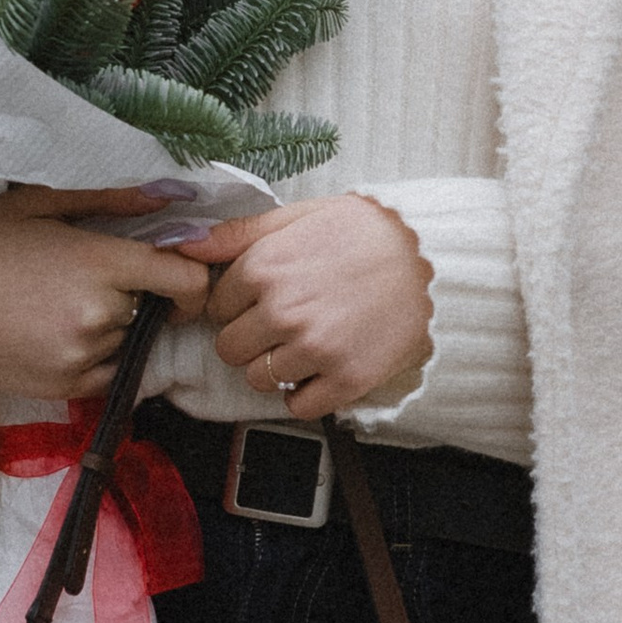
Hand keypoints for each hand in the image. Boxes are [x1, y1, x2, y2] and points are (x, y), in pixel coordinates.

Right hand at [0, 188, 211, 450]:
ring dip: (115, 327)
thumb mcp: (39, 203)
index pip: (188, 281)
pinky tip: (57, 332)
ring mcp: (82, 358)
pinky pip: (112, 374)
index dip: (192, 276)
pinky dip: (99, 356)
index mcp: (98, 263)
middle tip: (91, 279)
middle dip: (139, 296)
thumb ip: (112, 199)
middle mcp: (98, 316)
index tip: (173, 272)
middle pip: (157, 310)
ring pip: (132, 343)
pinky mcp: (65, 389)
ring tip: (61, 305)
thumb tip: (174, 193)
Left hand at [179, 193, 432, 421]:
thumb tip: (187, 245)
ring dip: (274, 368)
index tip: (261, 301)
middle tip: (280, 327)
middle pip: (229, 349)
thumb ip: (240, 233)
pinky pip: (298, 406)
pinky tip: (320, 371)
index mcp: (265, 267)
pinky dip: (304, 394)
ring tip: (303, 346)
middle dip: (248, 340)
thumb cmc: (366, 232)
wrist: (434, 257)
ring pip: (258, 380)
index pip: (216, 306)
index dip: (237, 305)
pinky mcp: (345, 378)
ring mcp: (314, 348)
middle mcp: (283, 310)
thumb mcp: (300, 216)